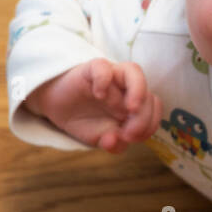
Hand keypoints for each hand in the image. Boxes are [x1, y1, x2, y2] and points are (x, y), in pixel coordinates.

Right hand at [25, 59, 162, 152]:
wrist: (57, 106)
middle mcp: (126, 88)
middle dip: (142, 119)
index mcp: (134, 104)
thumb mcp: (101, 139)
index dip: (150, 125)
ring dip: (138, 91)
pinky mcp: (90, 70)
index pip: (154, 109)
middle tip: (127, 134)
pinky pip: (102, 67)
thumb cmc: (86, 120)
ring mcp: (111, 77)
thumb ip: (114, 144)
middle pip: (148, 95)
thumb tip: (115, 141)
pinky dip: (104, 79)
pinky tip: (99, 94)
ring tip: (130, 109)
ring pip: (134, 71)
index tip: (132, 139)